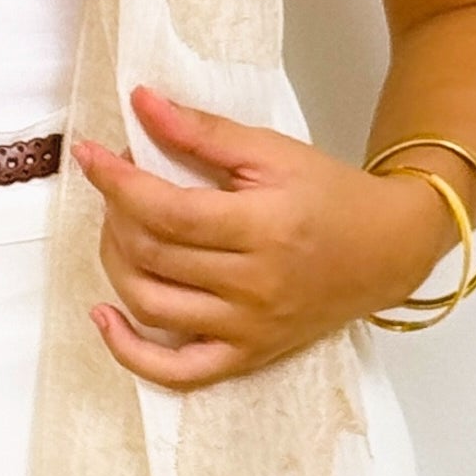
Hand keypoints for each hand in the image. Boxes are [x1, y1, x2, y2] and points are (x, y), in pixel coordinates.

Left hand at [72, 85, 458, 388]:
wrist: (387, 250)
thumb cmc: (330, 195)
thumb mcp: (272, 151)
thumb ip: (203, 131)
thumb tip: (141, 103)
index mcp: (264, 227)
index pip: (166, 211)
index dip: (116, 182)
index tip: (89, 154)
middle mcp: (255, 286)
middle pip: (153, 256)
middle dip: (116, 213)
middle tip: (117, 184)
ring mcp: (249, 329)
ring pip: (151, 306)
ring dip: (114, 264)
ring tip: (116, 229)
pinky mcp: (247, 356)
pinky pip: (177, 372)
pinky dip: (130, 352)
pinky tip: (105, 315)